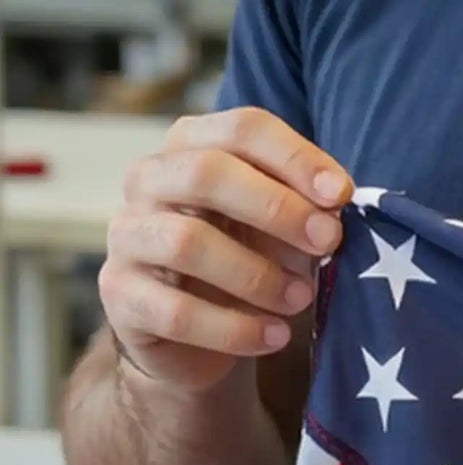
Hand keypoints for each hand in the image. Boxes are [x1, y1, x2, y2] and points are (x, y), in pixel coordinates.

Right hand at [99, 107, 351, 392]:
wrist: (195, 334)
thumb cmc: (247, 257)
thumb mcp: (281, 227)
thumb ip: (305, 210)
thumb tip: (334, 206)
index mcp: (194, 146)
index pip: (242, 128)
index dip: (295, 157)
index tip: (341, 194)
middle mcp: (150, 180)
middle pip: (206, 173)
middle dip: (277, 208)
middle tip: (328, 241)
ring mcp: (127, 236)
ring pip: (187, 242)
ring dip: (257, 274)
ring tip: (301, 299)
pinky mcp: (119, 295)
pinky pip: (175, 311)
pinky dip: (234, 328)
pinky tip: (273, 336)